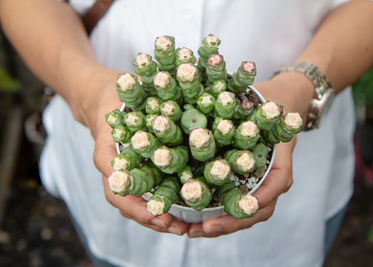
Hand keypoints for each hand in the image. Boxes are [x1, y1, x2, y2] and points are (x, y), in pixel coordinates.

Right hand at [78, 68, 188, 234]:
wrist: (98, 97)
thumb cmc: (113, 91)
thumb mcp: (127, 85)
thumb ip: (144, 86)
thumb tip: (179, 75)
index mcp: (106, 145)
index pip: (114, 176)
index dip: (133, 196)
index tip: (155, 210)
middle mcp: (111, 165)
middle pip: (122, 200)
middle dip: (148, 216)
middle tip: (175, 227)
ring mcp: (120, 172)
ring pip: (131, 203)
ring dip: (155, 218)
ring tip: (182, 228)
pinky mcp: (133, 172)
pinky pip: (142, 195)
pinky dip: (157, 207)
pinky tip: (180, 214)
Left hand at [186, 73, 312, 236]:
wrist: (279, 106)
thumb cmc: (272, 109)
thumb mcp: (266, 110)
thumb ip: (254, 115)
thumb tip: (224, 109)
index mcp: (280, 166)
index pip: (271, 190)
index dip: (252, 203)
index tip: (232, 210)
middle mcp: (271, 182)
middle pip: (255, 212)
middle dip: (228, 223)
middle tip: (201, 229)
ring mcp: (258, 186)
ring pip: (243, 214)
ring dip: (219, 225)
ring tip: (191, 230)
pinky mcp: (244, 185)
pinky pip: (234, 206)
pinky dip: (216, 215)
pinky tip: (194, 219)